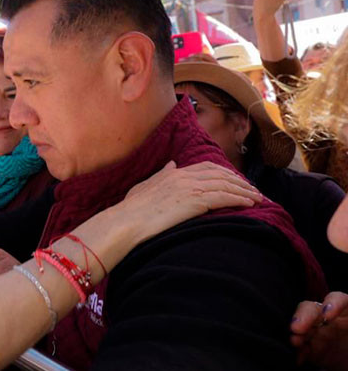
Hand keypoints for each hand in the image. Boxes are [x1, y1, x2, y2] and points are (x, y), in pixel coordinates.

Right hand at [117, 161, 263, 242]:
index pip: (206, 167)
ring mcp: (190, 188)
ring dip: (245, 191)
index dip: (225, 173)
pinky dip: (240, 199)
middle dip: (240, 181)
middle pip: (221, 174)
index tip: (236, 181)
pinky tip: (250, 204)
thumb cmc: (130, 211)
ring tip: (258, 199)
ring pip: (226, 185)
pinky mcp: (195, 202)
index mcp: (173, 173)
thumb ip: (160, 175)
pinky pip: (224, 197)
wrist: (126, 222)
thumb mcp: (144, 187)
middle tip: (254, 190)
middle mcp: (183, 176)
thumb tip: (171, 163)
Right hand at [290, 292, 347, 370]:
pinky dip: (298, 351)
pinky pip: (301, 346)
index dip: (332, 304)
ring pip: (302, 326)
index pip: (338, 299)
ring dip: (296, 333)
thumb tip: (335, 317)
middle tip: (296, 328)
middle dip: (303, 316)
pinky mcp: (312, 347)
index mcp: (347, 311)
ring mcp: (318, 332)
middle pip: (312, 309)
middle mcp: (329, 318)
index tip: (327, 315)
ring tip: (295, 342)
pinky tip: (300, 358)